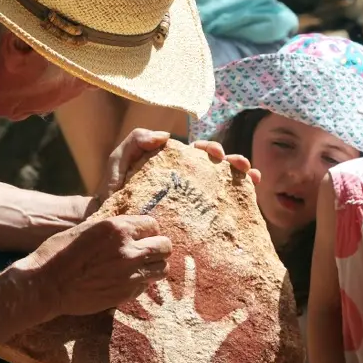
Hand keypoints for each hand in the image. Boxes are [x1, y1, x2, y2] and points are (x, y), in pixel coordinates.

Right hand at [18, 215, 172, 320]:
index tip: (142, 234)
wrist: (45, 286)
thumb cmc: (58, 253)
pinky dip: (141, 282)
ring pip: (162, 268)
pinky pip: (146, 286)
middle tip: (146, 250)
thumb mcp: (85, 229)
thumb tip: (128, 228)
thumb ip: (112, 229)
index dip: (148, 229)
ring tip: (142, 266)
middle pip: (165, 246)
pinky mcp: (126, 294)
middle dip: (158, 246)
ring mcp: (129, 274)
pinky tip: (127, 280)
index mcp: (118, 228)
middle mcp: (129, 250)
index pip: (153, 224)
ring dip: (154, 266)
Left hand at [89, 130, 260, 214]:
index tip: (215, 153)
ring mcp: (193, 201)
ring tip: (252, 177)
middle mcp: (187, 181)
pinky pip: (220, 212)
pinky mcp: (196, 222)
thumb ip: (136, 141)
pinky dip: (239, 203)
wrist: (109, 226)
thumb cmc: (112, 192)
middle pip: (217, 168)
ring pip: (224, 186)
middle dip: (233, 161)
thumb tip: (166, 136)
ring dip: (242, 178)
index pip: (198, 153)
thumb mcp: (119, 162)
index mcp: (174, 165)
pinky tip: (251, 202)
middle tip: (239, 165)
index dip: (211, 149)